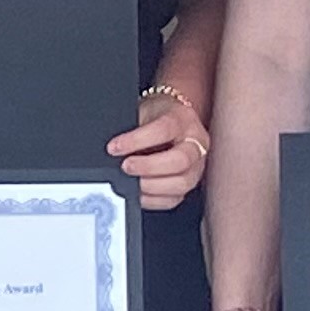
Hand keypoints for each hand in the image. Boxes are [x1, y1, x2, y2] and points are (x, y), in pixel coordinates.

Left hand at [111, 89, 209, 213]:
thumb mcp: (143, 111)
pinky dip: (152, 199)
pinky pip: (174, 199)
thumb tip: (113, 148)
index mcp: (183, 118)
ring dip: (151, 185)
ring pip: (181, 183)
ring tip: (131, 181)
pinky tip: (138, 192)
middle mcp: (196, 143)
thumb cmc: (154, 117)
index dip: (137, 140)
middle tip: (125, 166)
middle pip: (180, 160)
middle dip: (148, 166)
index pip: (164, 130)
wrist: (167, 120)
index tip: (114, 147)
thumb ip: (131, 128)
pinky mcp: (189, 185)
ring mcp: (196, 166)